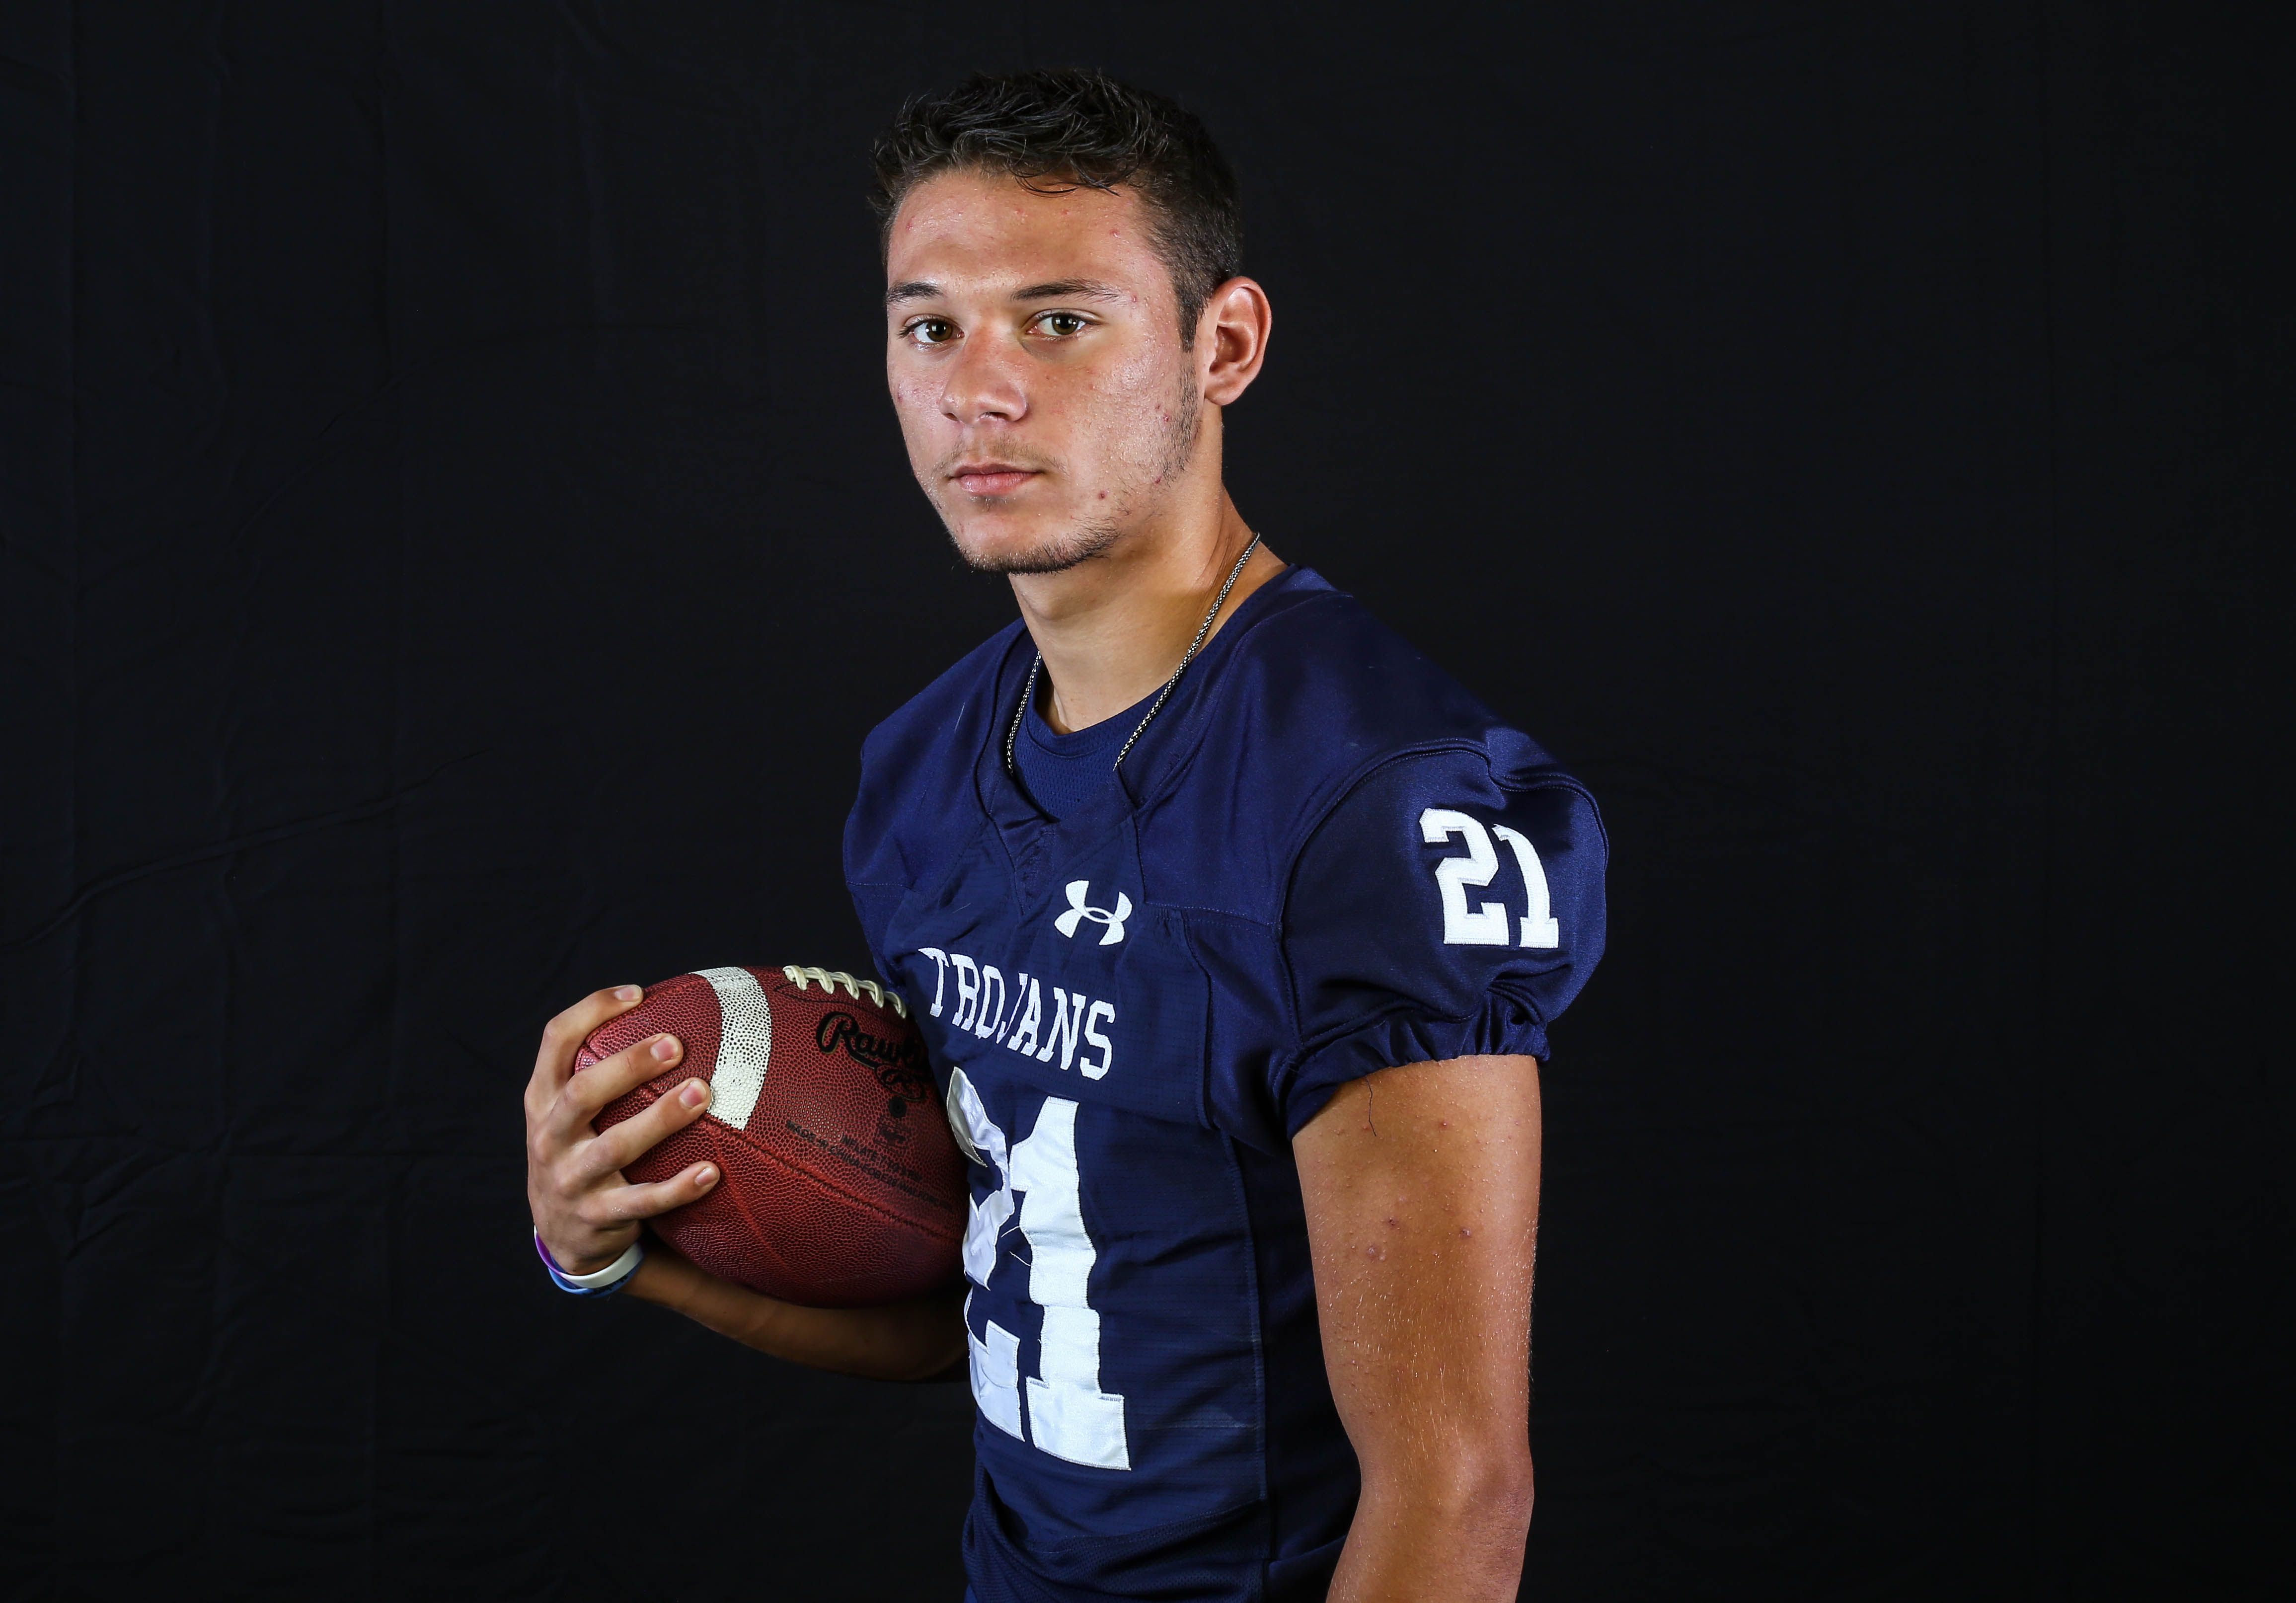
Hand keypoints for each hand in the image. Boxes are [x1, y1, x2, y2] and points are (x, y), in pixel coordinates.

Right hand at [525, 985, 721, 1274]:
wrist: (561, 1233)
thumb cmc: (580, 1149)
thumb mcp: (570, 1112)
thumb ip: (602, 1071)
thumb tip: (676, 1015)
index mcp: (543, 1097)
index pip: (556, 1041)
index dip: (592, 1011)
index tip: (638, 994)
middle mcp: (550, 1136)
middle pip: (582, 1093)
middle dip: (629, 1066)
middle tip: (675, 1044)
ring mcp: (570, 1178)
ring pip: (614, 1147)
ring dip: (659, 1119)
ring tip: (701, 1092)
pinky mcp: (597, 1216)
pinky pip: (643, 1201)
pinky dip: (677, 1188)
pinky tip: (712, 1172)